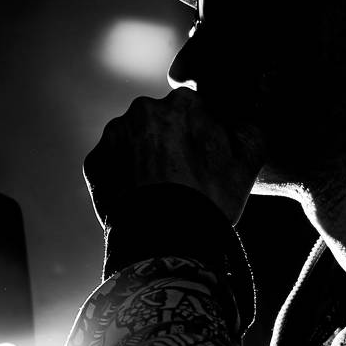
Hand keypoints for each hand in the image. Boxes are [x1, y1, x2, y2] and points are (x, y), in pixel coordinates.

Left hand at [84, 87, 266, 227]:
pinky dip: (121, 178)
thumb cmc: (209, 201)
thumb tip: (241, 122)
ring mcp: (114, 135)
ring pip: (132, 142)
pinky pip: (111, 165)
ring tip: (157, 191)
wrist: (164, 243)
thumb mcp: (247, 164)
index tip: (202, 164)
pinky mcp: (94, 162)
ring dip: (142, 158)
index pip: (193, 113)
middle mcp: (143, 110)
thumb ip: (251, 130)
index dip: (200, 139)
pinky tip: (138, 199)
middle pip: (159, 123)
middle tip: (179, 179)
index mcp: (182, 103)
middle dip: (168, 144)